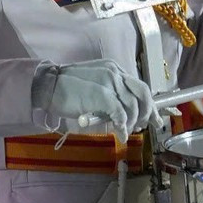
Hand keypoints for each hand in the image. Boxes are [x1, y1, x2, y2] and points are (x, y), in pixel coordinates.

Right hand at [32, 61, 155, 140]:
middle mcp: (114, 72)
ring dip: (133, 122)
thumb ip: (110, 92)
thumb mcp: (94, 84)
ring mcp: (109, 82)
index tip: (155, 118)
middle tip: (145, 126)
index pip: (139, 86)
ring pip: (133, 106)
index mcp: (113, 69)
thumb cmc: (67, 88)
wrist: (47, 86)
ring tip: (126, 131)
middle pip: (143, 93)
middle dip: (148, 112)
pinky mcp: (102, 94)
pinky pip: (120, 114)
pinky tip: (120, 133)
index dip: (150, 104)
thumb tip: (125, 112)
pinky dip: (123, 126)